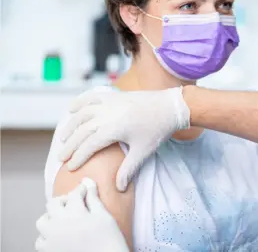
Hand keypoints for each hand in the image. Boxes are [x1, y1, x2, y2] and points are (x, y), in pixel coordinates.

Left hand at [35, 178, 128, 251]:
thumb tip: (87, 181)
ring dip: (52, 217)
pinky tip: (58, 236)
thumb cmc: (109, 239)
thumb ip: (93, 199)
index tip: (86, 190)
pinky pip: (40, 240)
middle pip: (53, 203)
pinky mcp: (49, 251)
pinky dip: (47, 236)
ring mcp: (51, 238)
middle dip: (64, 200)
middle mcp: (59, 223)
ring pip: (42, 221)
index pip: (74, 193)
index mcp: (75, 212)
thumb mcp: (104, 217)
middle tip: (75, 204)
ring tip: (64, 220)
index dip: (81, 189)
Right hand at [58, 86, 189, 190]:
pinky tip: (71, 110)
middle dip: (70, 145)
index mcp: (114, 129)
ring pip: (82, 114)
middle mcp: (107, 114)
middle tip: (61, 157)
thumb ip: (129, 169)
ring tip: (62, 138)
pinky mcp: (114, 95)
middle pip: (81, 131)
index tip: (70, 167)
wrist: (170, 107)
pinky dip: (79, 102)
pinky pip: (91, 97)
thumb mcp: (143, 151)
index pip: (89, 145)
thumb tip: (119, 188)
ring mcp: (109, 103)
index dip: (78, 157)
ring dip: (70, 126)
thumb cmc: (157, 130)